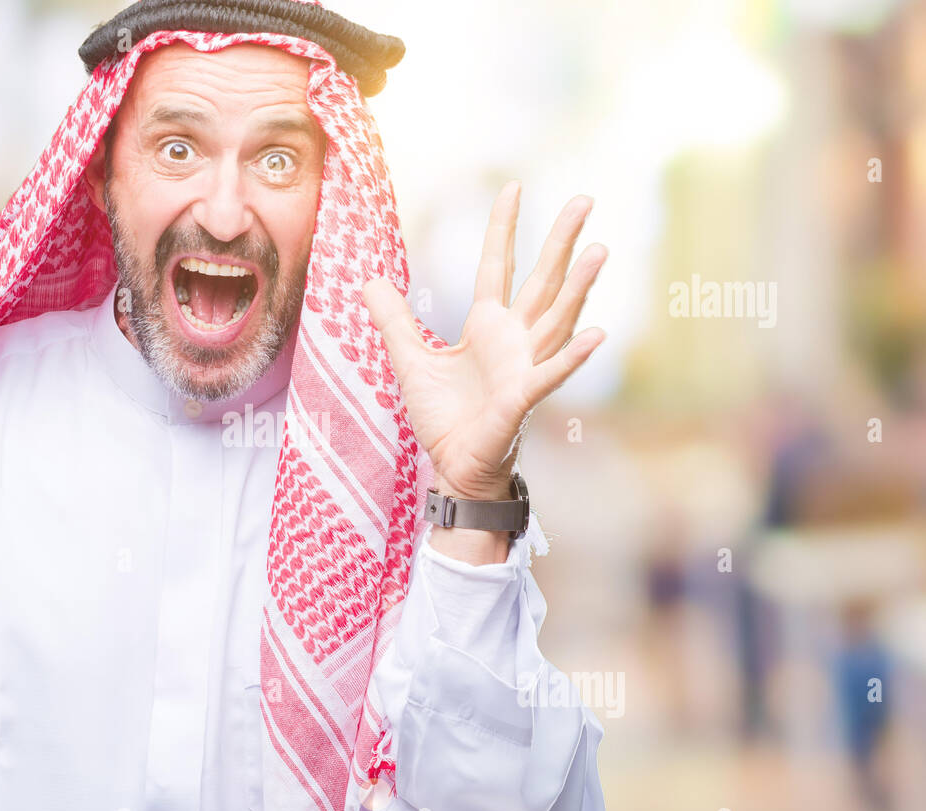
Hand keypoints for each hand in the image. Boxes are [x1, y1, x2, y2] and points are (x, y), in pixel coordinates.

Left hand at [364, 182, 606, 502]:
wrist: (454, 465)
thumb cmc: (444, 417)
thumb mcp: (409, 360)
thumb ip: (394, 321)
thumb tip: (369, 280)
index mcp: (487, 325)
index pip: (497, 264)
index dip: (504, 227)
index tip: (514, 187)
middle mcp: (514, 339)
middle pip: (542, 280)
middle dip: (561, 241)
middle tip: (585, 199)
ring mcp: (524, 366)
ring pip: (556, 318)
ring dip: (579, 287)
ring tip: (600, 250)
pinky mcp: (523, 398)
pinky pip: (550, 374)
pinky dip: (572, 356)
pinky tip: (596, 335)